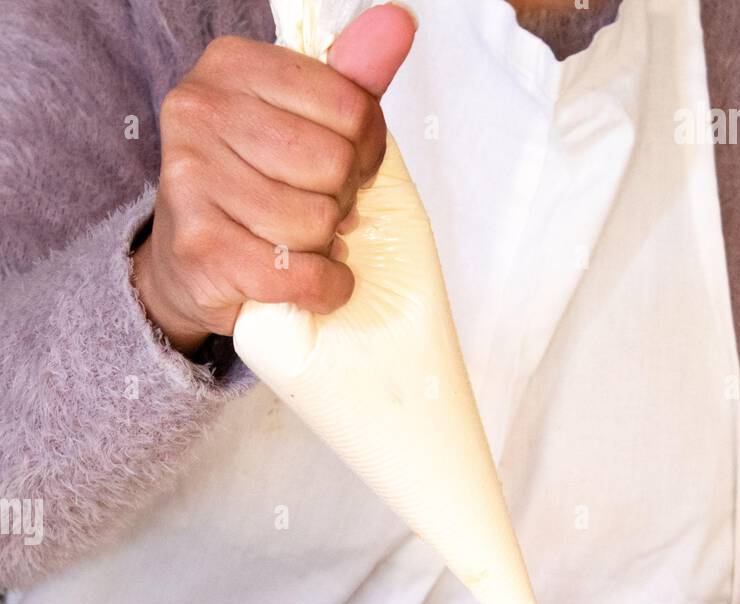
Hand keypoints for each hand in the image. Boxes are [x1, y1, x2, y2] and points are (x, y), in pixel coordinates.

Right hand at [132, 5, 415, 352]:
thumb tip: (398, 23)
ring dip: (325, 246)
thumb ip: (350, 79)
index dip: (367, 152)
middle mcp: (202, 111)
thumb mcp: (300, 121)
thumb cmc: (253, 186)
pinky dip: (323, 287)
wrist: (187, 262)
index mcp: (231, 65)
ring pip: (318, 221)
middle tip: (317, 209)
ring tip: (300, 241)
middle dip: (341, 199)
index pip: (353, 108)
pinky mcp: (201, 248)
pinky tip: (312, 280)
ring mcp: (193, 179)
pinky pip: (301, 274)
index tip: (347, 169)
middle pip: (336, 165)